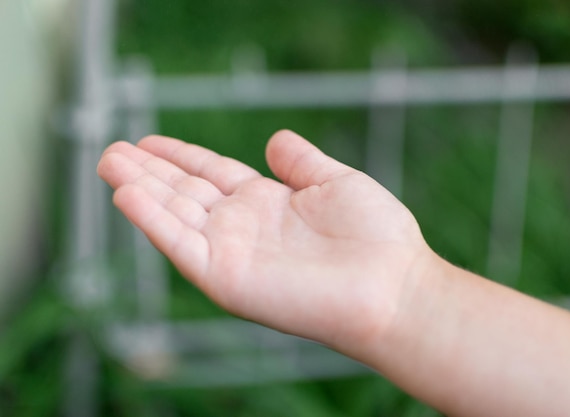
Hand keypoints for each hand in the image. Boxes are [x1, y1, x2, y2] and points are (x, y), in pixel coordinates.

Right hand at [97, 130, 429, 353]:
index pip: (212, 174)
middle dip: (148, 171)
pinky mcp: (226, 277)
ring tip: (108, 162)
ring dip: (139, 188)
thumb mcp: (335, 182)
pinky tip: (126, 194)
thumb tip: (275, 138)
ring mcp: (232, 252)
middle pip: (185, 192)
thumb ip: (301, 161)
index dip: (180, 156)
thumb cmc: (375, 235)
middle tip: (111, 149)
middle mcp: (244, 226)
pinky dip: (152, 220)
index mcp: (267, 203)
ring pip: (174, 214)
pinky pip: (180, 244)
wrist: (392, 284)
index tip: (149, 141)